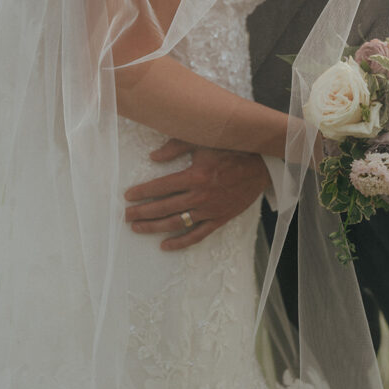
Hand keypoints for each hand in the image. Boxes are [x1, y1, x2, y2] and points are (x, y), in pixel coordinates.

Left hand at [124, 139, 271, 249]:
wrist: (261, 166)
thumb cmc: (231, 150)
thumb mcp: (203, 142)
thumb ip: (176, 147)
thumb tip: (153, 157)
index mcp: (194, 176)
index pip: (160, 187)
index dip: (142, 192)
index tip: (128, 196)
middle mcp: (200, 196)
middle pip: (164, 207)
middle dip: (142, 212)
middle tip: (127, 216)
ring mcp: (210, 210)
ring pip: (177, 223)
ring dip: (155, 227)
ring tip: (138, 228)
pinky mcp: (219, 219)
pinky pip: (197, 235)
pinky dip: (180, 243)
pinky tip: (165, 245)